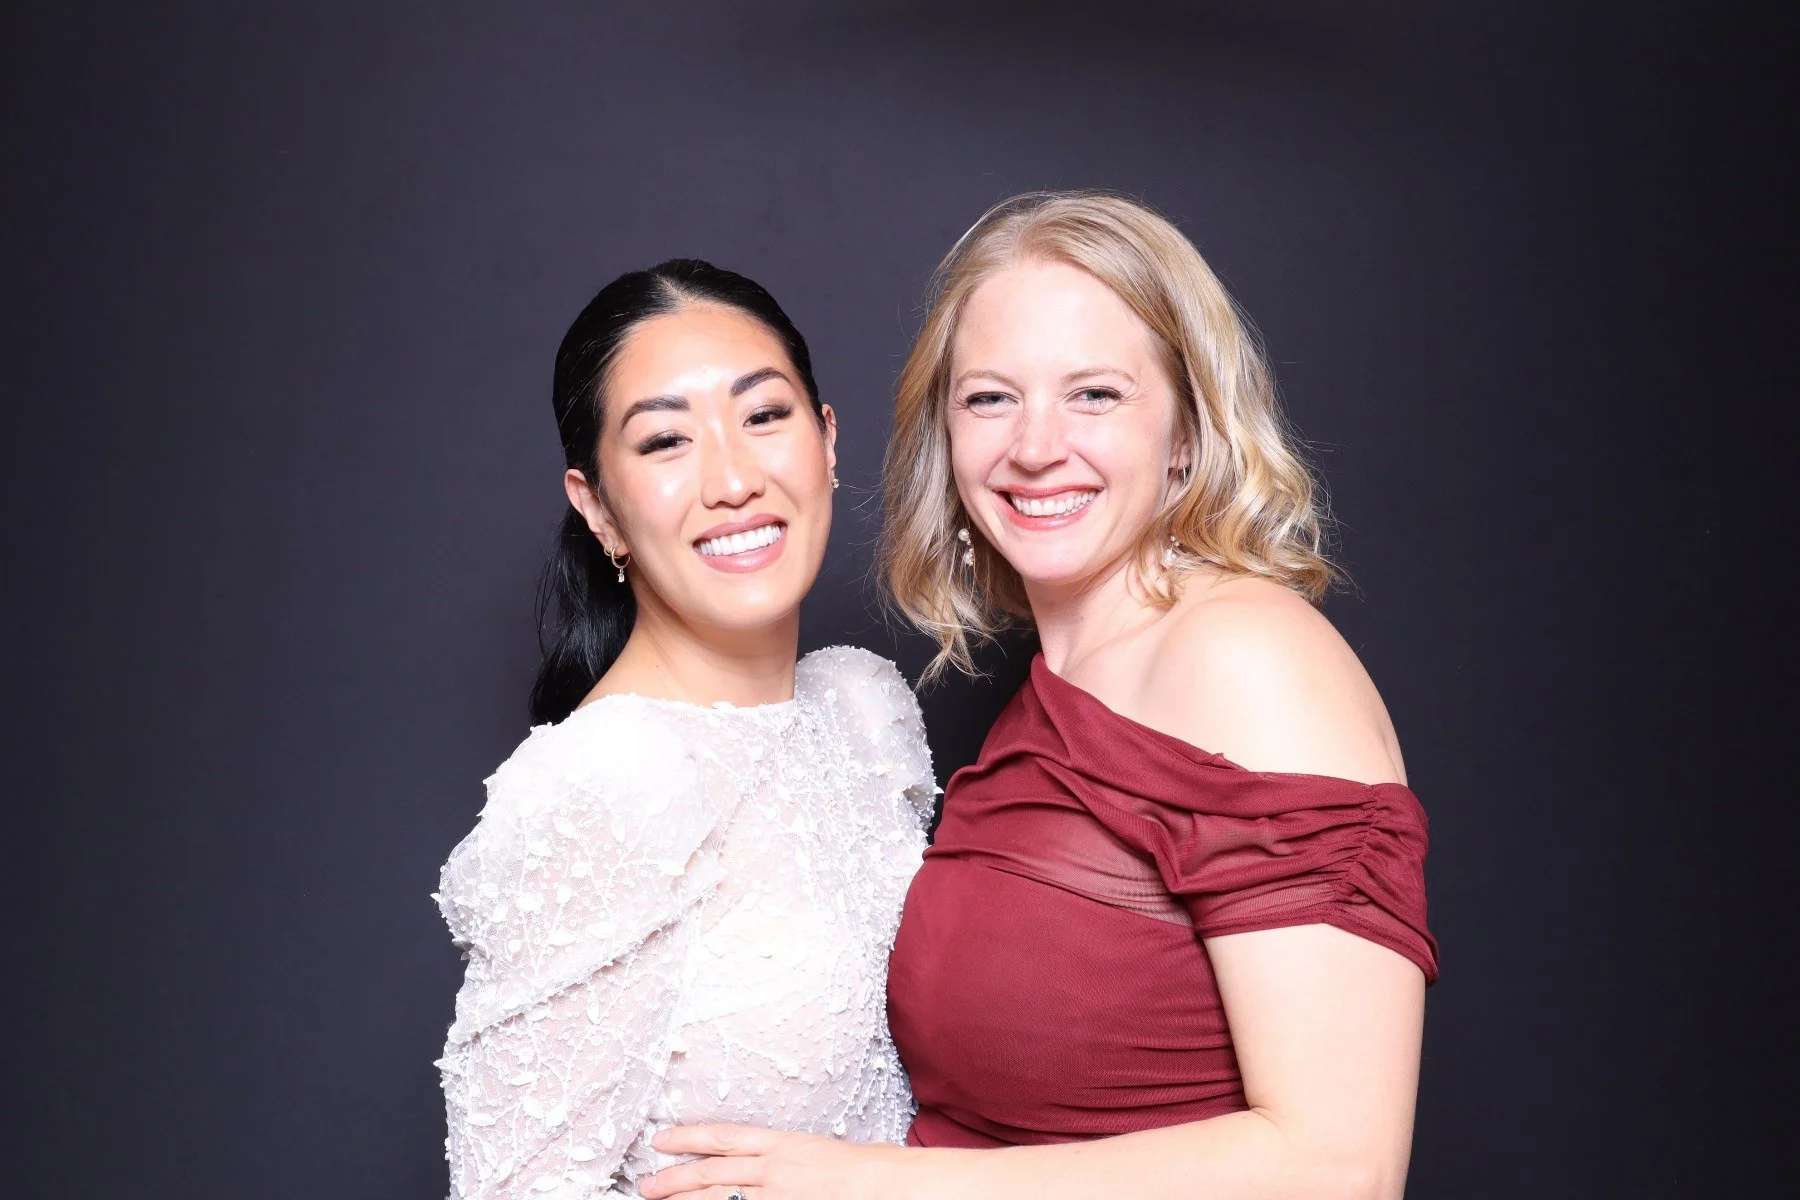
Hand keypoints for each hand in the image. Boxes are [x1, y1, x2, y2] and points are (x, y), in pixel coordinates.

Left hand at [640, 1124, 905, 1199]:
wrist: (888, 1185)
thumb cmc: (870, 1170)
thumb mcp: (825, 1153)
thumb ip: (795, 1159)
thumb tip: (781, 1166)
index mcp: (784, 1144)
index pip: (725, 1137)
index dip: (689, 1137)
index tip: (663, 1139)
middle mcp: (774, 1168)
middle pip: (712, 1171)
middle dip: (675, 1178)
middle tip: (646, 1184)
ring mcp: (776, 1194)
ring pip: (718, 1196)